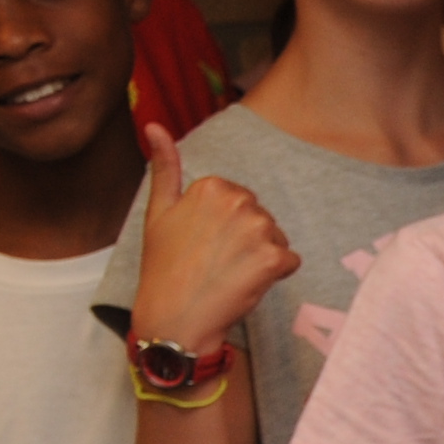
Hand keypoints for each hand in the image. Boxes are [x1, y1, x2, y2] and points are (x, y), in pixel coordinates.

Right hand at [131, 123, 297, 354]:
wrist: (173, 318)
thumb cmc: (164, 267)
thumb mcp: (158, 212)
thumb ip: (163, 167)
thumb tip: (153, 125)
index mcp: (212, 186)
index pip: (240, 201)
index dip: (224, 227)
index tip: (202, 244)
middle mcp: (238, 201)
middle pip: (261, 218)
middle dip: (246, 240)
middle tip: (214, 262)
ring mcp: (258, 229)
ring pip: (277, 239)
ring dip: (261, 257)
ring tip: (228, 274)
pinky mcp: (274, 258)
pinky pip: (290, 261)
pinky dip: (275, 276)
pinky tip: (245, 285)